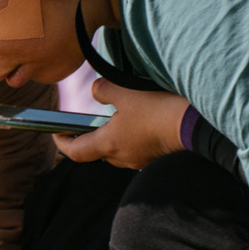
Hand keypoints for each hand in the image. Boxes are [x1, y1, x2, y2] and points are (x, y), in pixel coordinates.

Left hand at [54, 80, 190, 170]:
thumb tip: (96, 92)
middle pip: (97, 150)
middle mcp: (122, 158)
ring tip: (119, 114)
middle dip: (90, 135)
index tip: (55, 133)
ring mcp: (139, 160)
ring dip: (113, 135)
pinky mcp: (154, 156)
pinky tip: (141, 120)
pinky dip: (131, 136)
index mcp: (108, 145)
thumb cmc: (157, 110)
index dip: (62, 143)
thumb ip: (103, 90)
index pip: (75, 152)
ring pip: (117, 149)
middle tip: (90, 118)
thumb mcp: (124, 92)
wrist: (192, 125)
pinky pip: (135, 148)